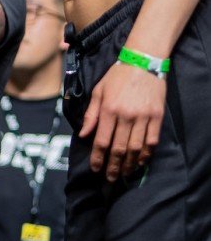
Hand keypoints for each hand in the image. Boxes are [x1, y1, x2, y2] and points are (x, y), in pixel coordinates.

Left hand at [79, 61, 166, 180]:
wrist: (143, 62)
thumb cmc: (116, 76)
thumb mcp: (98, 92)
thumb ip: (91, 114)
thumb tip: (84, 135)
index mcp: (108, 110)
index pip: (101, 141)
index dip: (98, 158)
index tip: (95, 169)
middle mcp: (125, 116)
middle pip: (118, 148)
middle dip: (112, 166)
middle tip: (109, 178)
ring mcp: (143, 117)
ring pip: (135, 148)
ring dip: (129, 164)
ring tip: (123, 174)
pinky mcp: (157, 117)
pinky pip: (151, 141)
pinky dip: (146, 154)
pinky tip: (140, 162)